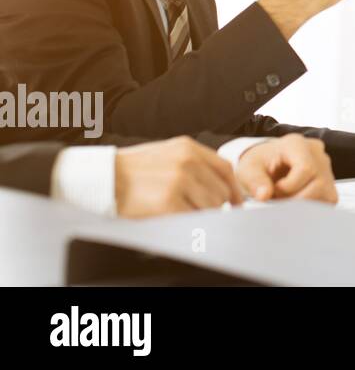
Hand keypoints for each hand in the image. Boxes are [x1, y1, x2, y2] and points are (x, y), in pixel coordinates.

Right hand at [114, 136, 242, 217]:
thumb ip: (193, 163)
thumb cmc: (132, 169)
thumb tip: (216, 183)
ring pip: (210, 206)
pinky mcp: (168, 202)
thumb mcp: (166, 153)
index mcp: (188, 148)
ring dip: (200, 214)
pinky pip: (192, 218)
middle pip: (221, 191)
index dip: (233, 188)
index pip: (225, 168)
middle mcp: (187, 162)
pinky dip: (187, 222)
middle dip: (214, 205)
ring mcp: (179, 182)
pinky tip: (173, 217)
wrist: (103, 178)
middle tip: (200, 211)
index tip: (236, 201)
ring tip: (180, 211)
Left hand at [235, 134, 336, 203]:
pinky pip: (328, 199)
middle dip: (295, 199)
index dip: (288, 187)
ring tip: (286, 199)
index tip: (273, 191)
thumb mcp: (248, 170)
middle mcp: (317, 153)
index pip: (306, 169)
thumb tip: (264, 196)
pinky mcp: (330, 183)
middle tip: (278, 199)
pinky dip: (311, 206)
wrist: (268, 164)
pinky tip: (296, 201)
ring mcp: (327, 167)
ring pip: (326, 194)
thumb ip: (255, 181)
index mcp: (297, 144)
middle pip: (319, 184)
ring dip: (304, 204)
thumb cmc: (259, 164)